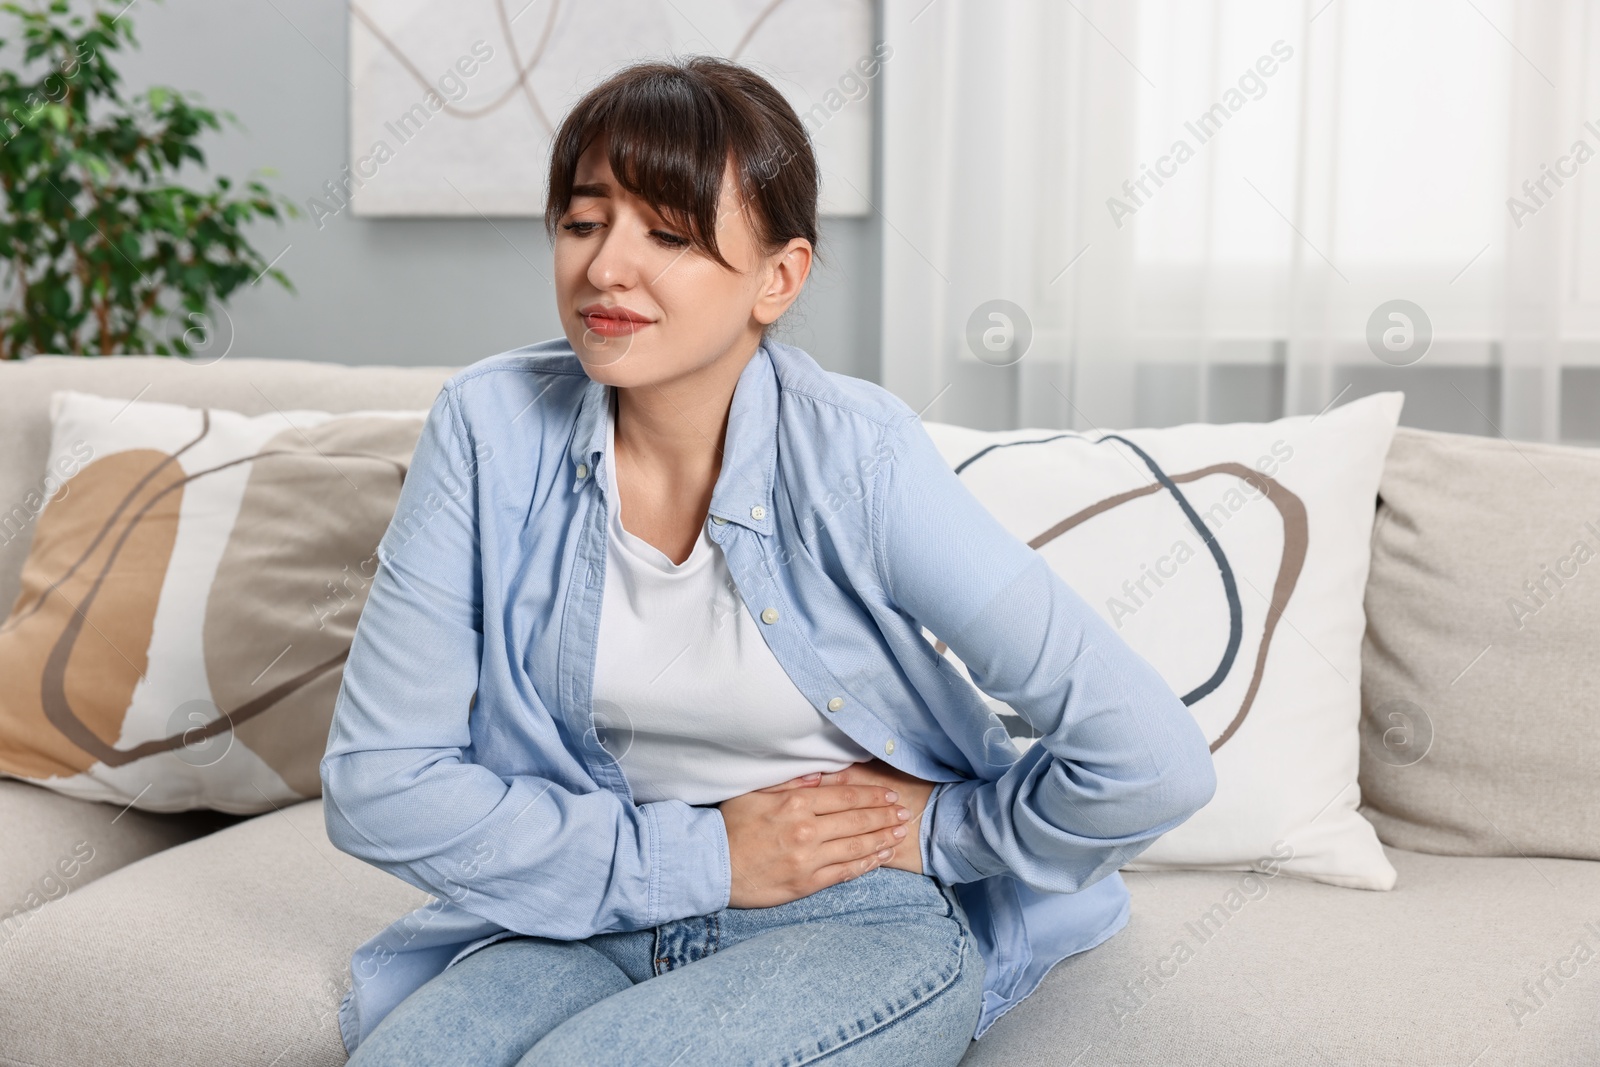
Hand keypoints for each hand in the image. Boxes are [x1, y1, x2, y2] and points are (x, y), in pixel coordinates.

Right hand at [716, 781, 913, 907]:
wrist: (711, 866)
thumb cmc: (730, 826)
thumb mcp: (756, 793)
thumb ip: (790, 782)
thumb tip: (821, 775)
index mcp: (796, 803)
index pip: (846, 797)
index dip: (872, 796)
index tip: (889, 795)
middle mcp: (807, 830)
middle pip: (857, 821)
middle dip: (885, 816)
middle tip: (905, 812)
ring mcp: (809, 859)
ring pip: (857, 847)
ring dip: (883, 838)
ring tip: (901, 833)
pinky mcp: (807, 884)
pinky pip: (845, 873)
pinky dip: (867, 863)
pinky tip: (881, 856)